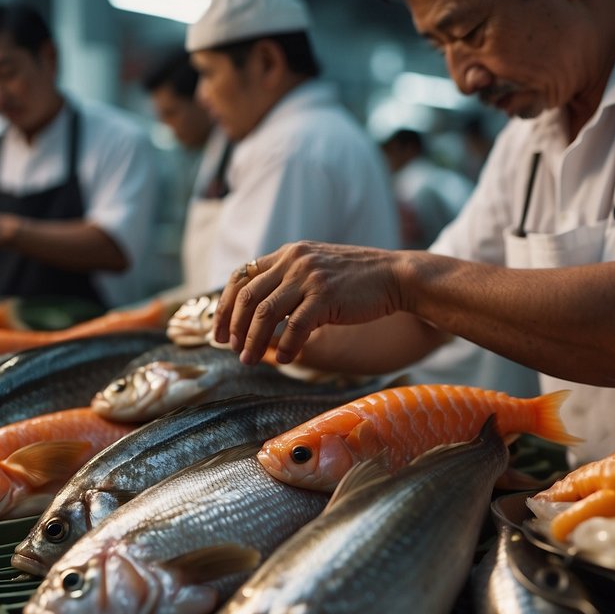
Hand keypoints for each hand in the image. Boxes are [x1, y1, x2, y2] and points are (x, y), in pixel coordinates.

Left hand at [214, 241, 406, 364]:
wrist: (395, 275)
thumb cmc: (355, 280)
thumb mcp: (315, 270)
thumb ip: (288, 282)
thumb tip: (259, 313)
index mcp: (288, 254)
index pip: (241, 276)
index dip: (225, 306)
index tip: (219, 332)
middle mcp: (294, 261)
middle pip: (248, 296)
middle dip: (234, 327)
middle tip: (232, 350)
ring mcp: (310, 277)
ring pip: (266, 313)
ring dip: (254, 341)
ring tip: (249, 360)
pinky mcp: (327, 296)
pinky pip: (295, 327)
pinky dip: (285, 346)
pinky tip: (285, 359)